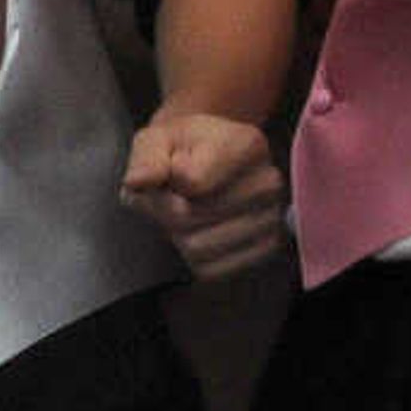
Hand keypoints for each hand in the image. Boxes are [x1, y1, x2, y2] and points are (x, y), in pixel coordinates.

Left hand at [119, 110, 287, 277]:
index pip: (190, 181)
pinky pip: (212, 270)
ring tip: (184, 213)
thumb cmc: (183, 151)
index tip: (165, 175)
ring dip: (178, 236)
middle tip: (168, 197)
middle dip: (164, 212)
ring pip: (199, 248)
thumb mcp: (157, 140)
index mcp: (246, 144)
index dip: (162, 184)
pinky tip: (199, 233)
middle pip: (189, 218)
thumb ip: (147, 158)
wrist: (209, 161)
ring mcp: (271, 218)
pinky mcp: (265, 250)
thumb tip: (139, 180)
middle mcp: (267, 181)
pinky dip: (195, 259)